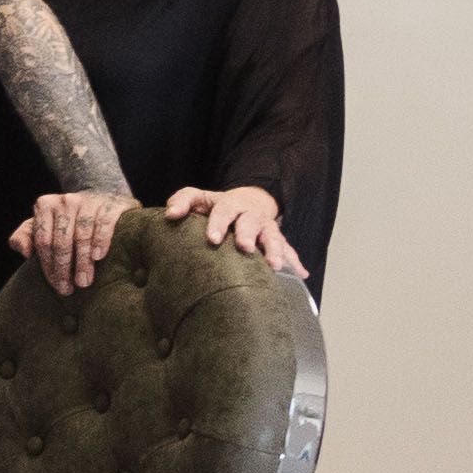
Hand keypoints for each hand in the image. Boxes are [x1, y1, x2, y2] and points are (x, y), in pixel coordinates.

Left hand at [7, 189, 133, 295]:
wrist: (100, 193)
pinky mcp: (109, 204)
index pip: (43, 241)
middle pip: (62, 240)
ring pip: (82, 235)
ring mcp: (88, 201)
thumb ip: (24, 236)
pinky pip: (103, 224)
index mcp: (44, 206)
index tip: (56, 285)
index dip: (48, 265)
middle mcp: (65, 201)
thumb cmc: (66, 217)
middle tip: (69, 289)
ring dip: (82, 261)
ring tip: (84, 281)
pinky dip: (100, 240)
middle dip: (64, 267)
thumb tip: (24, 251)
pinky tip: (98, 257)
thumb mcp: (42, 223)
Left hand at [167, 185, 303, 277]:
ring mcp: (267, 229)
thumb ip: (182, 202)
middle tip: (245, 248)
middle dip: (249, 235)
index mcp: (232, 204)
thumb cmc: (217, 205)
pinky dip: (295, 262)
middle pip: (252, 223)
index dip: (218, 223)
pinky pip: (289, 251)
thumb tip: (170, 215)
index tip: (212, 238)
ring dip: (275, 251)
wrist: (249, 201)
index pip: (225, 211)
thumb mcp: (199, 197)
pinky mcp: (277, 241)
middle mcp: (252, 216)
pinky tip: (302, 274)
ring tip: (275, 266)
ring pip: (274, 238)